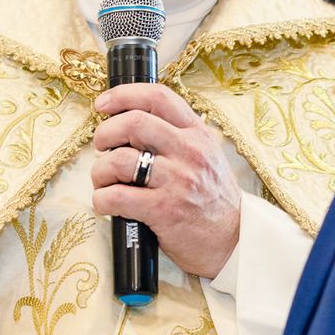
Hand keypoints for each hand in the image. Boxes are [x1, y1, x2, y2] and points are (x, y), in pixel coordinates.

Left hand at [91, 84, 242, 278]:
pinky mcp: (164, 210)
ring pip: (119, 160)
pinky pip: (117, 197)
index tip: (103, 104)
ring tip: (104, 181)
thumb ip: (177, 136)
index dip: (123, 95)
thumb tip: (130, 123)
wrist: (234, 240)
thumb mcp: (206, 155)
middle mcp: (189, 152)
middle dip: (105, 133)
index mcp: (197, 134)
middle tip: (101, 146)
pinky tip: (107, 203)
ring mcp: (177, 181)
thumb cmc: (213, 199)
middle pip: (133, 123)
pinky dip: (102, 199)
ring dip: (100, 170)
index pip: (158, 97)